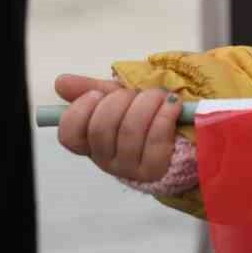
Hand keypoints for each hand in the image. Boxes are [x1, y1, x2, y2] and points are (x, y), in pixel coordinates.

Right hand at [54, 73, 183, 182]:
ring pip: (128, 130)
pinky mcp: (156, 170)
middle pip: (100, 128)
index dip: (80, 110)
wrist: (190, 136)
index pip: (69, 135)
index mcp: (93, 144)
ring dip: (147, 103)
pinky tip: (173, 104)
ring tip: (161, 94)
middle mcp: (106, 161)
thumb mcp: (121, 99)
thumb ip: (92, 90)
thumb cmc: (149, 115)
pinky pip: (155, 138)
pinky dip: (165, 114)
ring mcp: (129, 169)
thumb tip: (61, 82)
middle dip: (120, 100)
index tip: (98, 94)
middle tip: (136, 92)